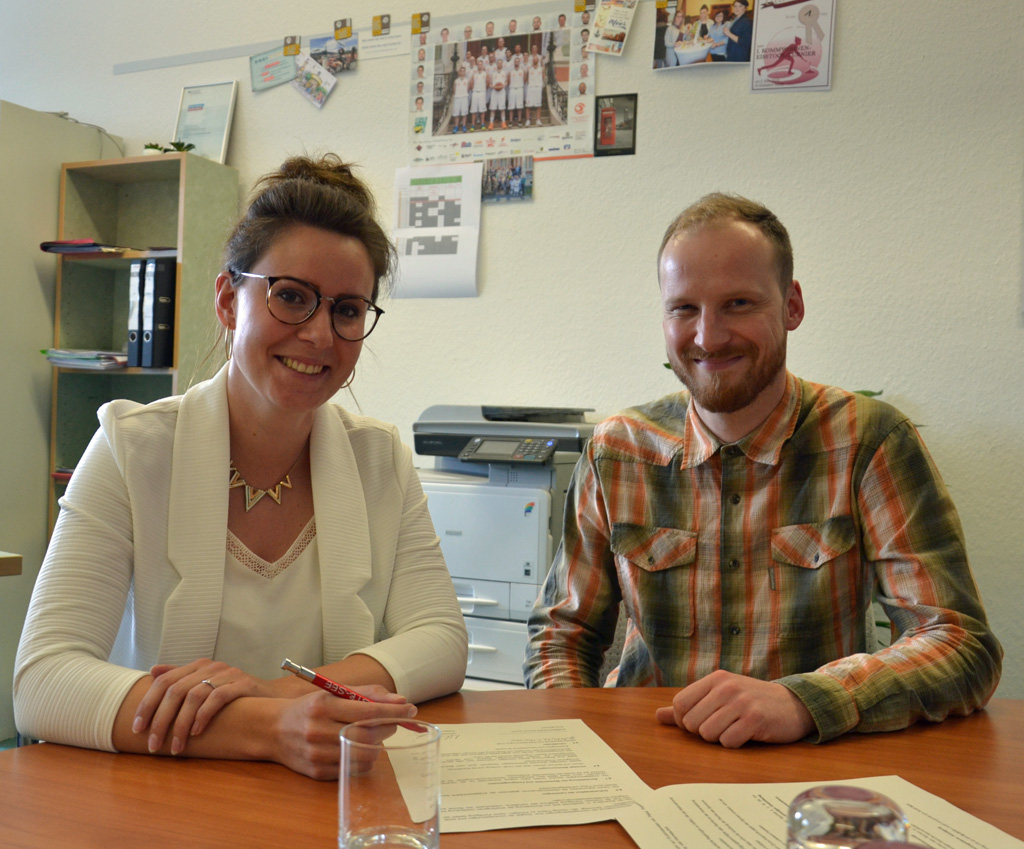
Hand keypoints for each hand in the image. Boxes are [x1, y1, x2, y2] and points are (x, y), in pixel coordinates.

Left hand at [134, 659, 274, 754]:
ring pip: (194, 696)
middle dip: (160, 720)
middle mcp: (211, 666)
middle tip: (153, 745)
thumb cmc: (234, 696)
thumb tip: (153, 670)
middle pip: (175, 690)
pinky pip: (218, 697)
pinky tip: (197, 733)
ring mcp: (228, 674)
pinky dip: (204, 716)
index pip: (164, 681)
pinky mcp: (244, 684)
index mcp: (198, 666)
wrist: (271, 698)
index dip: (147, 704)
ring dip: (181, 724)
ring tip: (175, 747)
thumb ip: (180, 677)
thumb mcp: (206, 686)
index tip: (137, 728)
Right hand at [272, 686, 416, 779]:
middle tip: (392, 723)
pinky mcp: (317, 772)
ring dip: (377, 746)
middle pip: (368, 735)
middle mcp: (318, 731)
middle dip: (388, 728)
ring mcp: (316, 754)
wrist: (273, 730)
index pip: (368, 711)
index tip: (410, 710)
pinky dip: (363, 759)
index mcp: (323, 706)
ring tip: (372, 735)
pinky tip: (358, 748)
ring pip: (364, 755)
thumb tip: (400, 701)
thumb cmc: (309, 708)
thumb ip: (368, 694)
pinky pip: (353, 769)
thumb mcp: (333, 692)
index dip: (393, 711)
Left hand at [654, 670, 814, 746]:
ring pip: (708, 734)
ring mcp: (741, 702)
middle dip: (702, 732)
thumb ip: (689, 705)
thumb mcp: (720, 696)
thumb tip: (658, 715)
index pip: (679, 703)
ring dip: (719, 738)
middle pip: (691, 722)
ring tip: (735, 728)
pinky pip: (728, 742)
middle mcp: (726, 687)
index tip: (701, 722)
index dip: (685, 721)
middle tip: (722, 726)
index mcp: (715, 679)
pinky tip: (746, 735)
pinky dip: (734, 744)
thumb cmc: (752, 701)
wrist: (793, 705)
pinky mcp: (755, 719)